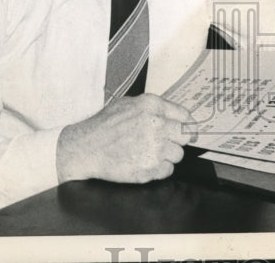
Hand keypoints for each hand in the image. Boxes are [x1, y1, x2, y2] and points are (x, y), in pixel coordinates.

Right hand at [56, 94, 197, 182]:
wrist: (85, 148)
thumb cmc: (104, 126)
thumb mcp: (128, 104)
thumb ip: (153, 107)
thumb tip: (175, 115)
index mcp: (152, 106)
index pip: (185, 116)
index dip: (188, 125)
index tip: (189, 131)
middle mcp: (157, 125)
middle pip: (186, 136)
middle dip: (179, 140)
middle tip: (167, 143)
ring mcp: (154, 147)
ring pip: (178, 155)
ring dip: (167, 156)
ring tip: (148, 153)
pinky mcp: (150, 168)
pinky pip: (167, 170)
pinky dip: (159, 169)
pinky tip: (144, 163)